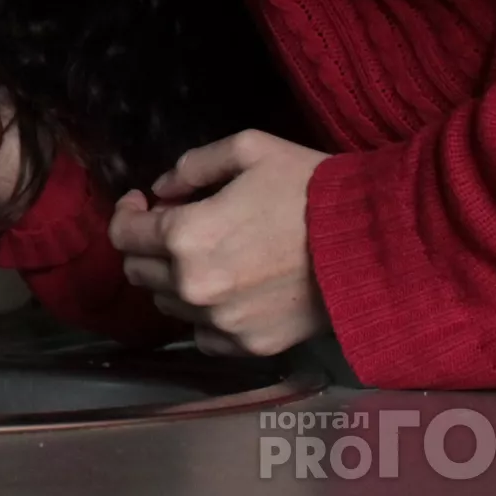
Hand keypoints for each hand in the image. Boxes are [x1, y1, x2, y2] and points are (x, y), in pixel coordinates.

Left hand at [107, 130, 331, 357]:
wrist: (372, 244)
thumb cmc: (311, 190)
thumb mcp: (250, 149)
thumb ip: (194, 165)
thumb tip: (162, 189)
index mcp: (186, 236)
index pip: (123, 235)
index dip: (126, 214)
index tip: (142, 202)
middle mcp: (194, 287)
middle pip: (139, 272)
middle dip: (147, 246)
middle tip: (173, 226)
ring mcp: (221, 322)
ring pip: (168, 304)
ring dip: (173, 279)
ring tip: (205, 256)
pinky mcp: (249, 346)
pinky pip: (203, 334)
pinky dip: (204, 313)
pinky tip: (228, 289)